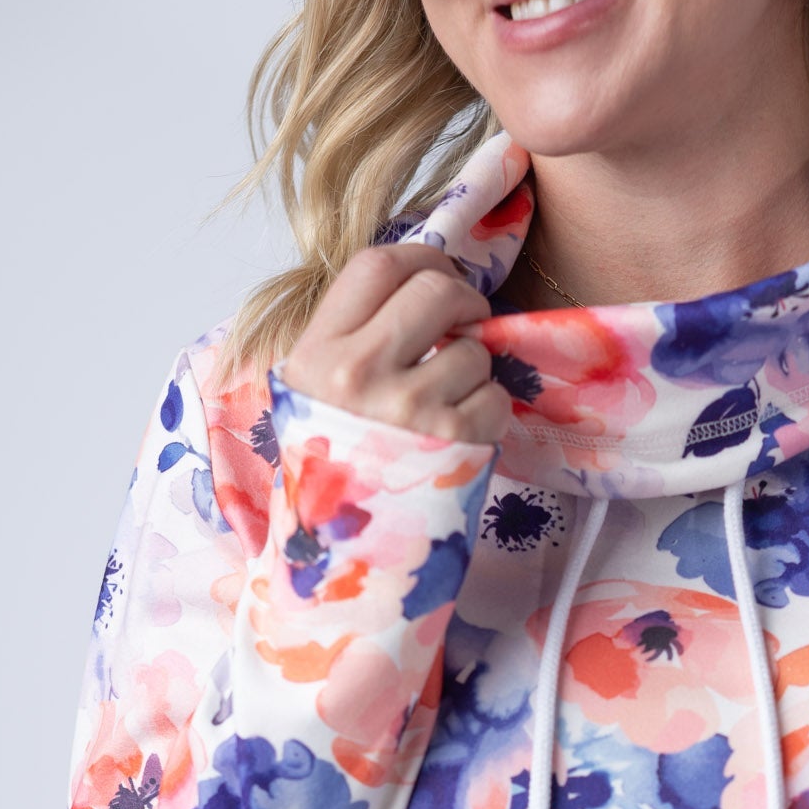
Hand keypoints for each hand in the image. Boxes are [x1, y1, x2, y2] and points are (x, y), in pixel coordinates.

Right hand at [279, 242, 511, 446]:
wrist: (341, 551)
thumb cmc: (335, 466)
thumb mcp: (312, 395)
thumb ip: (351, 338)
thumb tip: (419, 284)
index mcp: (316, 354)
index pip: (376, 265)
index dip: (420, 257)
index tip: (436, 273)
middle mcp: (358, 373)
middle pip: (435, 289)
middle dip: (463, 300)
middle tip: (464, 322)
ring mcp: (408, 407)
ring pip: (473, 349)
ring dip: (473, 369)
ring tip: (448, 401)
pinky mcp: (453, 441)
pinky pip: (496, 396)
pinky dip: (489, 410)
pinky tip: (462, 432)